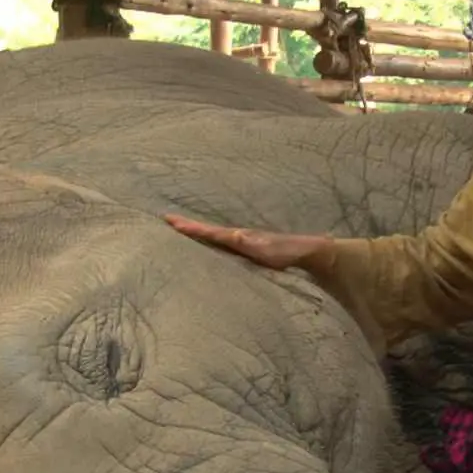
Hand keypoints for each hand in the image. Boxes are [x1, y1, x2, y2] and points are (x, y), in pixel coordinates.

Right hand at [163, 213, 331, 270]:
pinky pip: (223, 243)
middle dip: (188, 226)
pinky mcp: (248, 250)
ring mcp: (242, 242)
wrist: (305, 252)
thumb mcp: (267, 249)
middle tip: (167, 219)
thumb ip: (252, 243)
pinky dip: (210, 240)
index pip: (210, 232)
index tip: (171, 220)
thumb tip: (235, 235)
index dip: (191, 228)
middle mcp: (237, 237)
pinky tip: (207, 246)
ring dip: (197, 233)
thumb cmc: (287, 253)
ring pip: (214, 236)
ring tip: (179, 229)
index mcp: (238, 237)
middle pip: (208, 231)